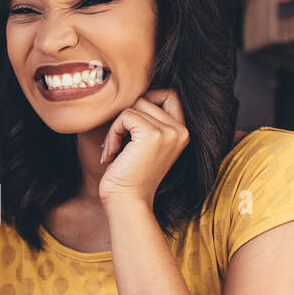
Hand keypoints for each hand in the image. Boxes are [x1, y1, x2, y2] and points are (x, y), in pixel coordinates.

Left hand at [98, 88, 188, 206]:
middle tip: (116, 143)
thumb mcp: (143, 144)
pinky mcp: (152, 135)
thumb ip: (147, 120)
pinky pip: (125, 115)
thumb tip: (129, 92)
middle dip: (125, 118)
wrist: (127, 202)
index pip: (169, 94)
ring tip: (113, 151)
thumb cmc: (129, 176)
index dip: (146, 100)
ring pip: (134, 106)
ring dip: (116, 127)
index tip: (129, 125)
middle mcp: (181, 131)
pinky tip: (111, 154)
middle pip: (146, 98)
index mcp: (182, 132)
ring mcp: (169, 132)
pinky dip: (113, 133)